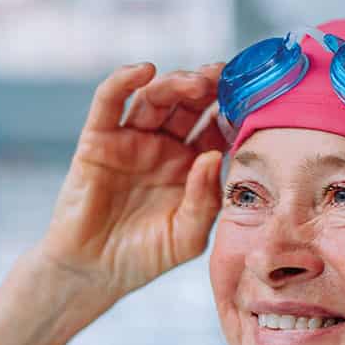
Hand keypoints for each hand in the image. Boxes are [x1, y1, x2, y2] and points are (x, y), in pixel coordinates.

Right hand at [39, 62, 227, 305]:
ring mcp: (131, 140)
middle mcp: (164, 147)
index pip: (216, 128)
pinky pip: (109, 102)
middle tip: (224, 77)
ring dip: (175, 82)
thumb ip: (205, 201)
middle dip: (208, 86)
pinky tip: (143, 71)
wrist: (93, 273)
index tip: (251, 97)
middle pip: (188, 104)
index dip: (232, 111)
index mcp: (192, 166)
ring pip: (155, 97)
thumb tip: (214, 157)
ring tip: (195, 82)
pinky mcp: (98, 140)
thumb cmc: (144, 257)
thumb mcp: (188, 237)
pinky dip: (123, 81)